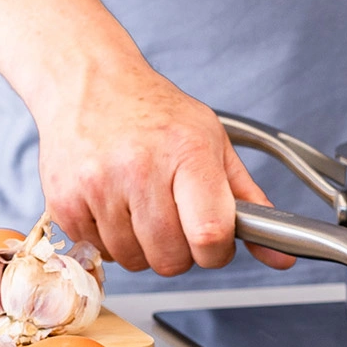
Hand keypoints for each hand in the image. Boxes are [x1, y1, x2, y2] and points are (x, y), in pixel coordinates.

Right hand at [36, 58, 295, 276]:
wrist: (90, 85)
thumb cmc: (157, 113)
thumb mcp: (215, 145)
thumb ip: (249, 202)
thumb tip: (282, 256)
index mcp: (187, 153)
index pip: (210, 233)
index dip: (218, 251)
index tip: (216, 242)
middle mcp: (140, 170)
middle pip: (171, 258)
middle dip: (182, 252)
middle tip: (179, 220)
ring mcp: (98, 187)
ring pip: (134, 261)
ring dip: (145, 247)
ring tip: (145, 206)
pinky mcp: (64, 203)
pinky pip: (99, 253)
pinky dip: (112, 241)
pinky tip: (116, 205)